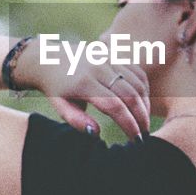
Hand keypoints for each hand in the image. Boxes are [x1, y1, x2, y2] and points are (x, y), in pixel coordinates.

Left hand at [25, 41, 150, 139]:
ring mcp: (108, 59)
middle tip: (145, 134)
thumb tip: (96, 133)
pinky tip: (143, 104)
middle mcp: (98, 68)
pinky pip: (137, 72)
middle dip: (141, 117)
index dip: (129, 124)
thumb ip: (76, 120)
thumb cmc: (56, 89)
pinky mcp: (115, 55)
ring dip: (145, 105)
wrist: (50, 59)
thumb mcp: (60, 106)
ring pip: (137, 84)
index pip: (114, 107)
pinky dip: (144, 90)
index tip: (136, 140)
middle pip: (130, 95)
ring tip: (144, 122)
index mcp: (84, 83)